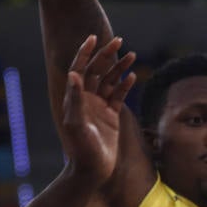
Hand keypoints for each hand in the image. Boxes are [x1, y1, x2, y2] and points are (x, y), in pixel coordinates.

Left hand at [59, 35, 137, 182]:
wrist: (92, 169)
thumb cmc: (81, 148)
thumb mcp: (76, 123)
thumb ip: (75, 98)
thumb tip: (74, 74)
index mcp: (75, 97)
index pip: (79, 69)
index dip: (85, 53)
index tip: (93, 37)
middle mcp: (86, 99)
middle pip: (96, 70)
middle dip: (106, 55)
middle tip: (118, 40)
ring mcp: (99, 106)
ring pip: (109, 81)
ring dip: (119, 67)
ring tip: (131, 54)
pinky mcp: (111, 116)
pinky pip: (118, 96)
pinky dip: (125, 85)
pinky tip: (132, 76)